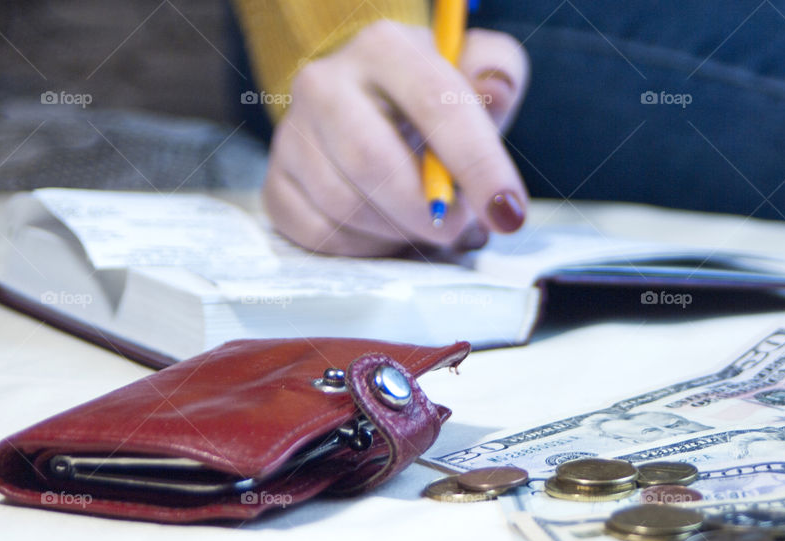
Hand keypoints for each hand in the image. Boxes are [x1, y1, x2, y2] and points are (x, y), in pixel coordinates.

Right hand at [262, 19, 529, 255]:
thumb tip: (497, 92)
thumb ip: (497, 76)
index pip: (436, 105)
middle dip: (425, 210)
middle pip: (373, 163)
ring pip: (345, 206)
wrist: (371, 115)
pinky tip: (385, 231)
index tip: (507, 212)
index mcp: (384, 48)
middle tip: (456, 228)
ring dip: (397, 231)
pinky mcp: (277, 184)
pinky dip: (364, 247)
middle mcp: (325, 84)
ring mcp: (292, 136)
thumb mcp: (472, 76)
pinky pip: (320, 235)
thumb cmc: (431, 103)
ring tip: (423, 223)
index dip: (477, 166)